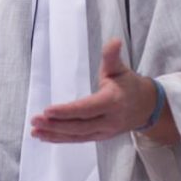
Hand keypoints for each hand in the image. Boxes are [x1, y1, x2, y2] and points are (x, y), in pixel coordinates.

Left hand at [30, 38, 174, 142]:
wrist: (145, 108)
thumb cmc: (128, 85)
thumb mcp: (120, 69)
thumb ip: (112, 57)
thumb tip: (114, 41)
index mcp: (113, 102)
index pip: (87, 108)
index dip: (67, 111)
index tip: (47, 110)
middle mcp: (109, 120)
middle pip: (79, 126)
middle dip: (55, 125)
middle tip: (34, 121)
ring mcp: (104, 132)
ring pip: (77, 136)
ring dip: (54, 134)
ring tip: (35, 131)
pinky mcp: (99, 137)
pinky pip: (78, 140)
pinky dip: (60, 139)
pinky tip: (44, 136)